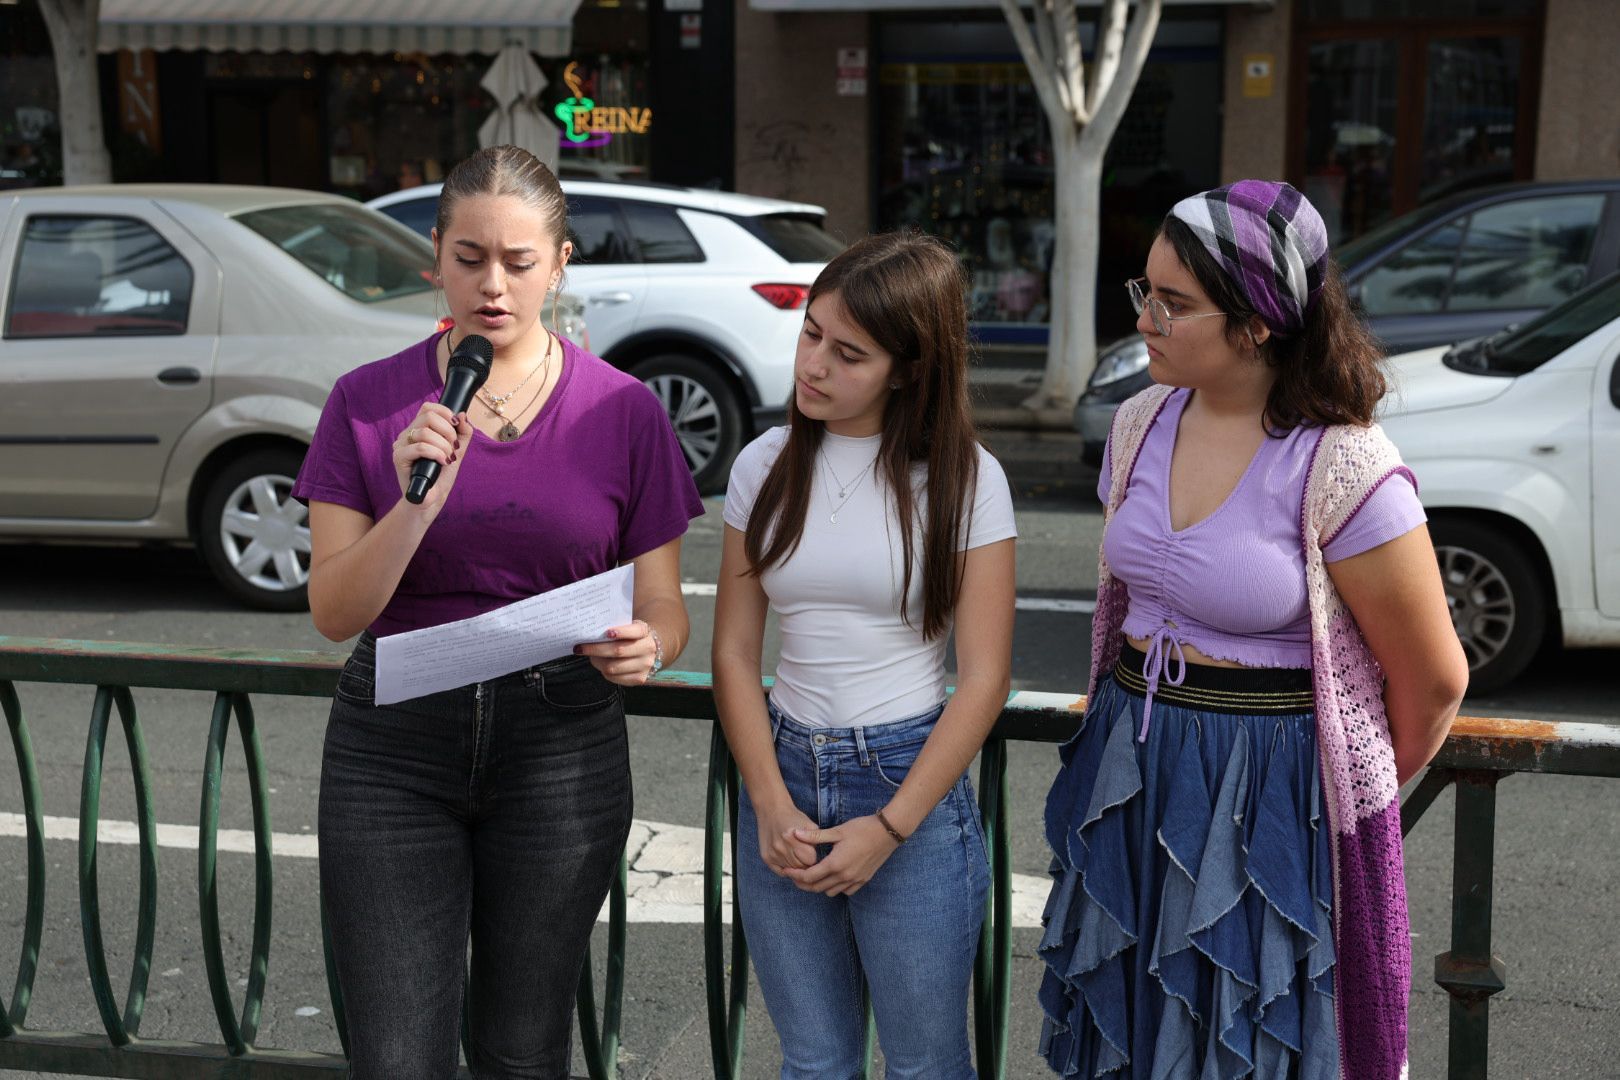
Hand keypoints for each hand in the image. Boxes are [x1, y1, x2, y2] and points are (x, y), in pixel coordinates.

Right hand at [392, 403, 467, 514]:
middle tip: (453, 447)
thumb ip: (462, 433)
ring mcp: (401, 445)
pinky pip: (420, 447)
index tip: (456, 426)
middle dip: (448, 431)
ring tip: (448, 458)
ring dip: (443, 445)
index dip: (445, 412)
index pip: (428, 408)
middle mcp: (407, 434)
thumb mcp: (457, 451)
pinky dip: (436, 454)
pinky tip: (442, 462)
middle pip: (428, 416)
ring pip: (425, 432)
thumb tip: (462, 415)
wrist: (431, 499)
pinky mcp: (398, 458)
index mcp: (419, 429)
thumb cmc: (441, 475)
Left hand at [575, 619, 657, 685]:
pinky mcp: (639, 678)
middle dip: (596, 649)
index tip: (607, 632)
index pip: (635, 631)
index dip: (622, 632)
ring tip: (590, 656)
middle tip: (580, 647)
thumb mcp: (626, 627)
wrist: (645, 650)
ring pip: (612, 667)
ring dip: (597, 662)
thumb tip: (589, 633)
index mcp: (644, 631)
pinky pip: (614, 677)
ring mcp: (645, 665)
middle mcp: (648, 648)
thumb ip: (613, 627)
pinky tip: (601, 664)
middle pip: (618, 651)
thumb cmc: (629, 636)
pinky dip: (603, 671)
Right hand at [755, 801, 817, 876]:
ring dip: (795, 865)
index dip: (812, 856)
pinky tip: (788, 858)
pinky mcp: (766, 857)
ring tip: (795, 854)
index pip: (810, 859)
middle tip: (803, 854)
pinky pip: (780, 872)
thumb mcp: (809, 825)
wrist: (772, 810)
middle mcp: (781, 847)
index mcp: (793, 837)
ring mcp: (772, 853)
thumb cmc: (794, 818)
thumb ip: (816, 840)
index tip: (811, 851)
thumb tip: (819, 859)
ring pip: (791, 871)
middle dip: (804, 862)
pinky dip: (786, 868)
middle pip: (800, 867)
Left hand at [782, 816, 899, 896]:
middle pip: (817, 888)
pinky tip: (833, 877)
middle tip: (794, 875)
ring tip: (813, 875)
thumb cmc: (862, 828)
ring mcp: (855, 880)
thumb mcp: (838, 831)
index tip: (786, 871)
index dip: (795, 875)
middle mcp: (844, 876)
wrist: (888, 832)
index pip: (809, 877)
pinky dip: (836, 887)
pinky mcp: (864, 880)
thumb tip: (794, 834)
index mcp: (835, 864)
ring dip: (819, 886)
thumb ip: (815, 836)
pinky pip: (845, 891)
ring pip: (830, 892)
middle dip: (803, 883)